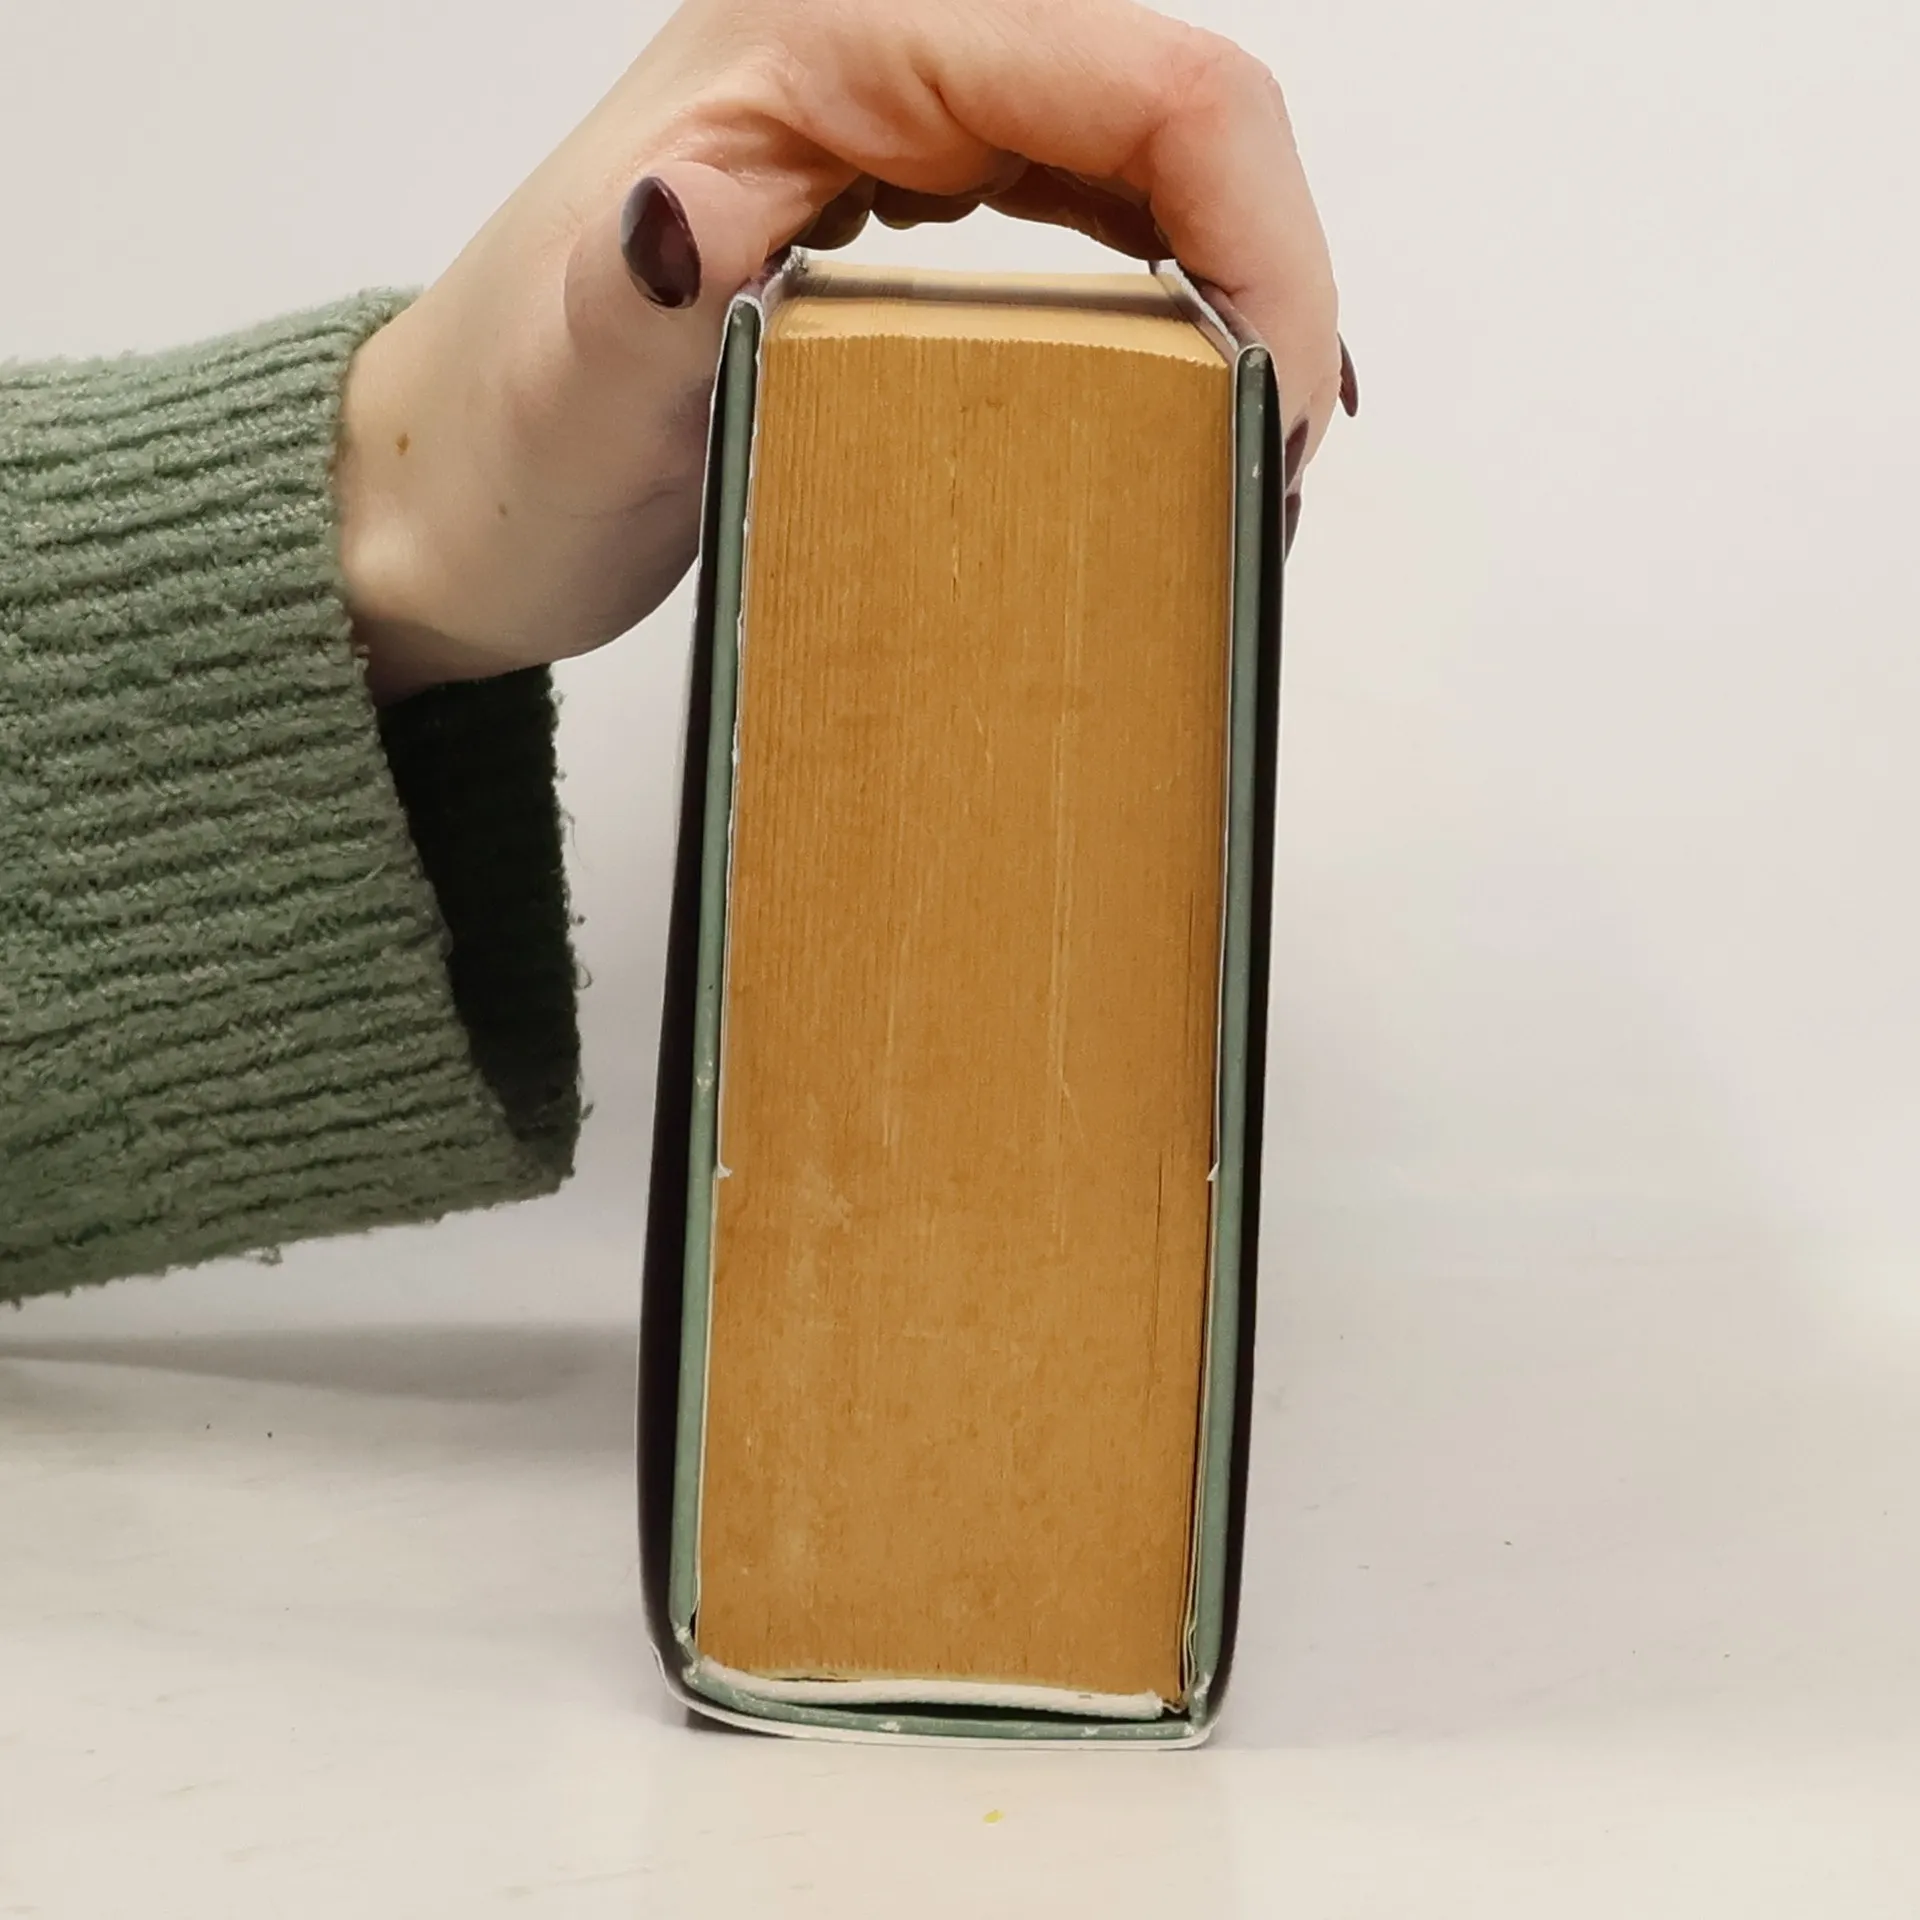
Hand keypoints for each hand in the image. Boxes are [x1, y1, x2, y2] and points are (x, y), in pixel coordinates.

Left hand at [337, 0, 1348, 702]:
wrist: (450, 493)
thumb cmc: (500, 442)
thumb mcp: (561, 385)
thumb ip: (629, 295)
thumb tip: (686, 224)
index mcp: (820, 42)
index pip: (1137, 80)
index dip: (1262, 228)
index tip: (1281, 404)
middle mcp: (873, 52)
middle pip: (1174, 103)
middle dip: (1272, 267)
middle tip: (1276, 454)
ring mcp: (893, 122)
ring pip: (1150, 153)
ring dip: (1236, 283)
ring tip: (1251, 442)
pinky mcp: (901, 198)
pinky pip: (1091, 209)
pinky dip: (1170, 291)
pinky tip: (1190, 384)